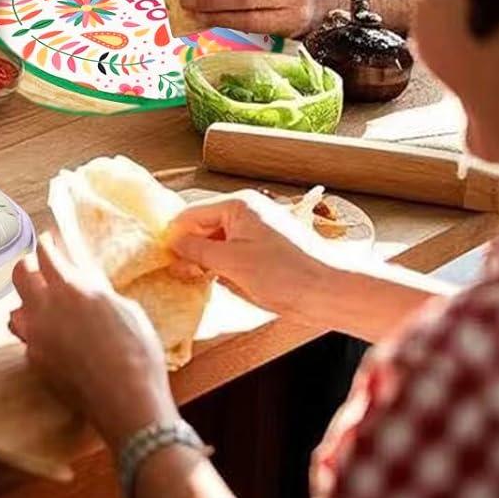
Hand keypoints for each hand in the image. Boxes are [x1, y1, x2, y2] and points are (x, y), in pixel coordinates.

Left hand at [9, 234, 177, 444]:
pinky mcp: (35, 361)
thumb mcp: (125, 308)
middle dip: (29, 265)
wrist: (126, 401)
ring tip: (48, 306)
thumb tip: (86, 279)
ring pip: (17, 308)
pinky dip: (38, 333)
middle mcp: (44, 308)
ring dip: (29, 302)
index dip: (47, 243)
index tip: (50, 240)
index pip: (45, 253)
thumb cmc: (137, 352)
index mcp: (70, 288)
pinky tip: (57, 339)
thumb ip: (97, 290)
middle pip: (19, 273)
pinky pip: (28, 338)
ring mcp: (35, 336)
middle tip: (43, 268)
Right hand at [165, 191, 335, 321]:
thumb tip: (172, 244)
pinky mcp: (268, 249)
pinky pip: (236, 255)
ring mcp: (259, 230)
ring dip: (212, 265)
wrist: (334, 292)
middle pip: (204, 228)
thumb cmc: (286, 274)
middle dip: (194, 253)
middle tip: (187, 277)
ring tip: (217, 283)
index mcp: (237, 205)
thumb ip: (196, 251)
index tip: (165, 262)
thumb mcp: (232, 263)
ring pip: (219, 245)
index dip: (174, 238)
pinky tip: (235, 286)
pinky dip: (230, 270)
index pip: (189, 215)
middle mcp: (247, 212)